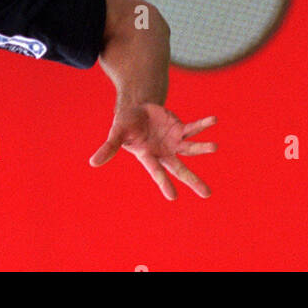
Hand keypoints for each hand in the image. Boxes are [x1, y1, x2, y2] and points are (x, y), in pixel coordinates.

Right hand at [89, 103, 216, 199]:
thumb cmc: (125, 125)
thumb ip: (108, 148)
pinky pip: (193, 128)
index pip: (157, 172)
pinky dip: (203, 124)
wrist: (137, 110)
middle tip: (207, 194)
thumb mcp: (116, 134)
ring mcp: (173, 142)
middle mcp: (164, 153)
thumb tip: (92, 163)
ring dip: (202, 147)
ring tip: (214, 147)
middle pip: (180, 169)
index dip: (164, 183)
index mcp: (148, 157)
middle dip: (193, 180)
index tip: (174, 197)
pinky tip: (213, 120)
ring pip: (191, 148)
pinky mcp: (179, 129)